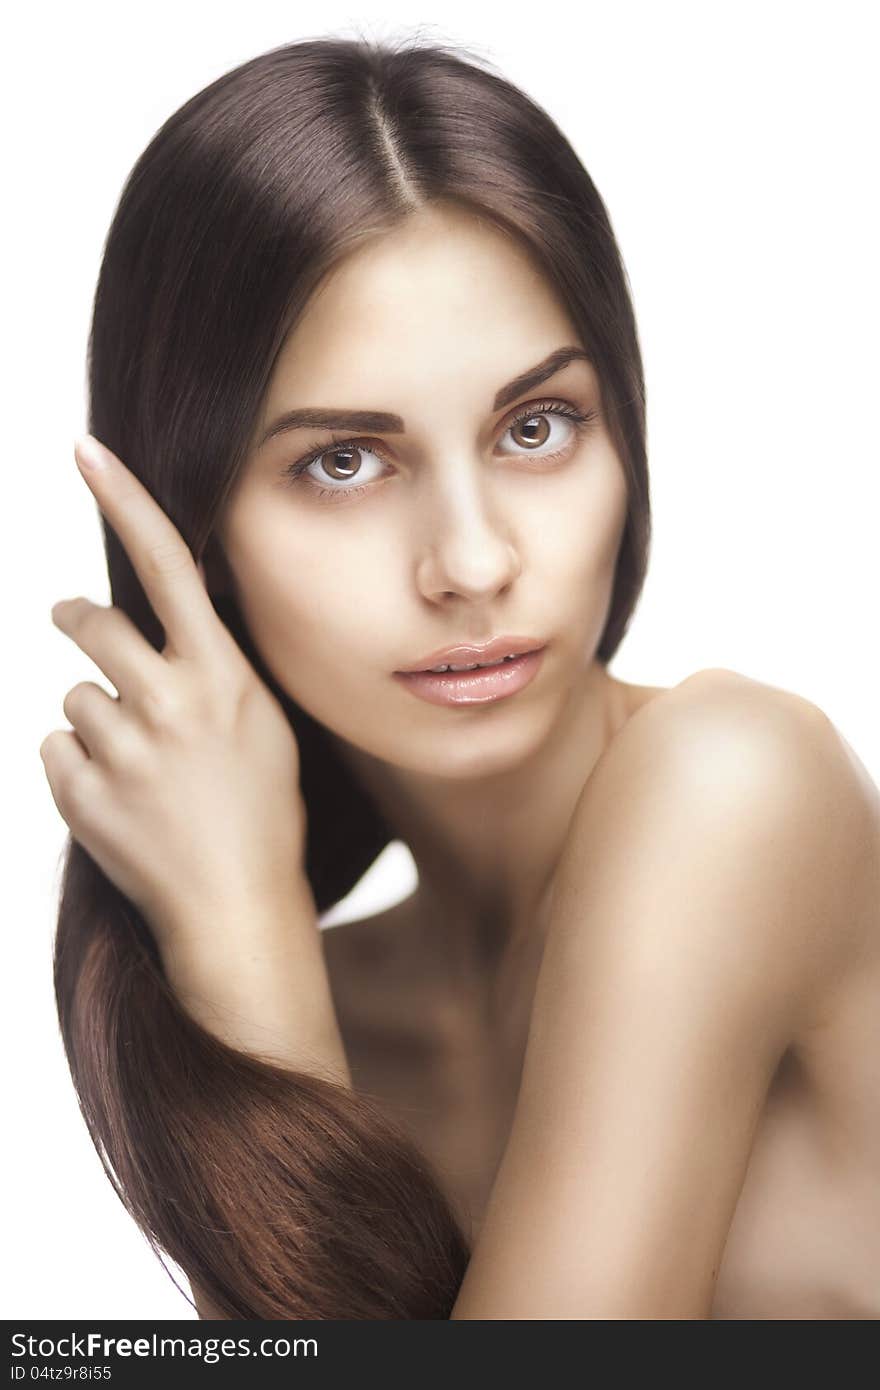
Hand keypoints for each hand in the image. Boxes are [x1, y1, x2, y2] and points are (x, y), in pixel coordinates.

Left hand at [40, 435, 309, 956]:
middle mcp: (167, 702)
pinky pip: (56, 750)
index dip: (127, 501)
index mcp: (221, 677)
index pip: (169, 566)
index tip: (86, 450)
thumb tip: (164, 622)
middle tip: (83, 630)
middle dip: (78, 621)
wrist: (236, 909)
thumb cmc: (261, 813)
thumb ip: (213, 669)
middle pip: (89, 622)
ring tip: (140, 769)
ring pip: (73, 697)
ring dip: (95, 720)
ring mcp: (121, 751)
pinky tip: (119, 800)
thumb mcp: (263, 725)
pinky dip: (77, 767)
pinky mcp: (80, 796)